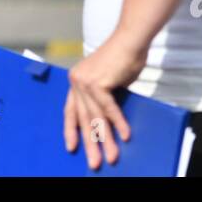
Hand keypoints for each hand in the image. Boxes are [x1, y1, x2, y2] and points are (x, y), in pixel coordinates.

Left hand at [63, 32, 146, 169]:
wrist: (130, 39)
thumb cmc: (122, 58)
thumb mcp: (107, 80)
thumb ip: (102, 97)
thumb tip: (106, 121)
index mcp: (76, 80)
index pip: (70, 110)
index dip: (71, 129)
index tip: (71, 146)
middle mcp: (76, 81)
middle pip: (83, 118)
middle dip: (90, 142)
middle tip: (94, 162)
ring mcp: (85, 81)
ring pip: (95, 117)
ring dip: (105, 139)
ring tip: (112, 156)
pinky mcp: (98, 82)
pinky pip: (108, 108)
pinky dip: (118, 122)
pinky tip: (125, 135)